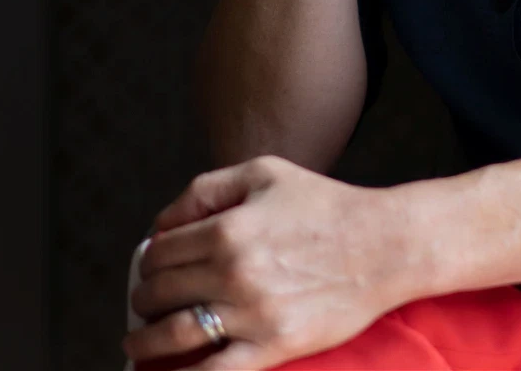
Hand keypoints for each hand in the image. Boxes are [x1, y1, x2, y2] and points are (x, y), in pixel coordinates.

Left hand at [123, 155, 407, 370]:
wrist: (382, 244)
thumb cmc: (323, 204)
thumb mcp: (264, 173)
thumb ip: (206, 189)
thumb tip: (160, 224)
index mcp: (227, 228)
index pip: (160, 253)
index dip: (148, 261)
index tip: (151, 267)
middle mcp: (233, 272)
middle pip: (160, 294)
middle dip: (144, 300)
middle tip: (144, 303)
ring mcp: (251, 314)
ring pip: (174, 337)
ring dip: (144, 344)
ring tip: (138, 346)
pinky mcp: (272, 347)